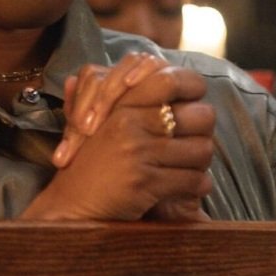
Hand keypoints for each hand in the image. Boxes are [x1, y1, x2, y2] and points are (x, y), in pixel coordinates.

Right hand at [25, 61, 215, 221]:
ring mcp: (138, 152)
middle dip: (204, 132)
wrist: (70, 207)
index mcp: (122, 104)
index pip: (172, 79)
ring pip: (201, 149)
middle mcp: (131, 123)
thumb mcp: (95, 122)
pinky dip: (198, 185)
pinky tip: (193, 186)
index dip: (193, 88)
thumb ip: (112, 95)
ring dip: (202, 161)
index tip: (193, 103)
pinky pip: (192, 179)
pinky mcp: (145, 182)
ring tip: (195, 166)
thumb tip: (122, 67)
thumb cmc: (88, 165)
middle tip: (197, 140)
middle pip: (199, 115)